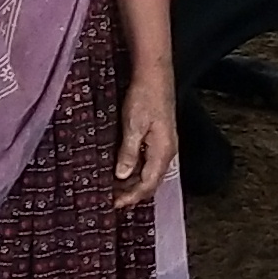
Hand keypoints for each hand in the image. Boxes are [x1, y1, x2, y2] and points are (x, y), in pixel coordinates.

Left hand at [112, 62, 177, 208]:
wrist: (154, 74)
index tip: (113, 203)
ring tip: (114, 189)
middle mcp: (167, 152)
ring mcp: (164, 145)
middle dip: (132, 194)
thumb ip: (128, 152)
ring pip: (149, 173)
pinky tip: (122, 170)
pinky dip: (135, 170)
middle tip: (111, 200)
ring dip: (132, 183)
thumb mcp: (133, 125)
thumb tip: (122, 175)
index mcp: (163, 151)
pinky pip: (148, 162)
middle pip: (150, 182)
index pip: (147, 184)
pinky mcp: (158, 138)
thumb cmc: (145, 96)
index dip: (130, 196)